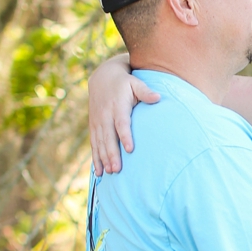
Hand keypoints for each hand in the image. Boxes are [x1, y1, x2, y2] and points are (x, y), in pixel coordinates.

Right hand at [89, 55, 159, 175]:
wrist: (102, 77)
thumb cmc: (124, 83)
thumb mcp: (135, 83)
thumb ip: (146, 91)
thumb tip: (158, 97)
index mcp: (117, 106)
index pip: (121, 123)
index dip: (125, 136)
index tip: (130, 149)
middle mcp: (105, 115)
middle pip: (108, 137)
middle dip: (112, 154)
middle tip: (117, 169)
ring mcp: (98, 122)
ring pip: (100, 143)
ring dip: (104, 158)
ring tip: (109, 172)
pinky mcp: (94, 126)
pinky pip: (94, 144)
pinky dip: (96, 158)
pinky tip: (99, 172)